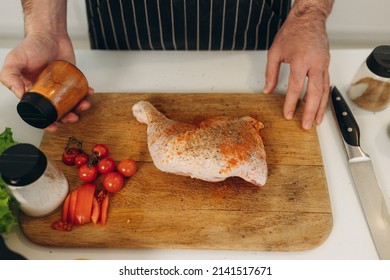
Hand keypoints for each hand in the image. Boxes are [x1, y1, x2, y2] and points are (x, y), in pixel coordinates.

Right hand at [0, 33, 91, 131]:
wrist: (50, 34)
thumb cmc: (32, 46)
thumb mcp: (15, 61)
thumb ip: (10, 77)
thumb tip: (20, 96)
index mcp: (31, 92)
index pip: (38, 112)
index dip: (45, 122)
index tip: (53, 127)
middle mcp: (46, 92)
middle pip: (57, 111)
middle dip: (66, 117)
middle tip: (72, 117)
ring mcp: (61, 87)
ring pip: (70, 104)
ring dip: (78, 108)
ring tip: (83, 105)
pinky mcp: (72, 81)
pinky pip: (80, 92)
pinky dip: (85, 94)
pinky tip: (88, 93)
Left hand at [263, 2, 331, 129]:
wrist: (308, 19)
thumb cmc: (292, 32)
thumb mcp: (275, 52)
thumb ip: (271, 73)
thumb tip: (268, 90)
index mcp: (301, 60)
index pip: (296, 86)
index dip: (291, 102)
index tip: (288, 114)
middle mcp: (315, 63)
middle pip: (315, 92)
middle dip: (311, 111)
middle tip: (307, 125)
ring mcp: (324, 64)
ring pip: (325, 90)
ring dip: (321, 108)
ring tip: (317, 121)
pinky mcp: (327, 64)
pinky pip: (327, 84)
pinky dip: (324, 97)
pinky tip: (320, 107)